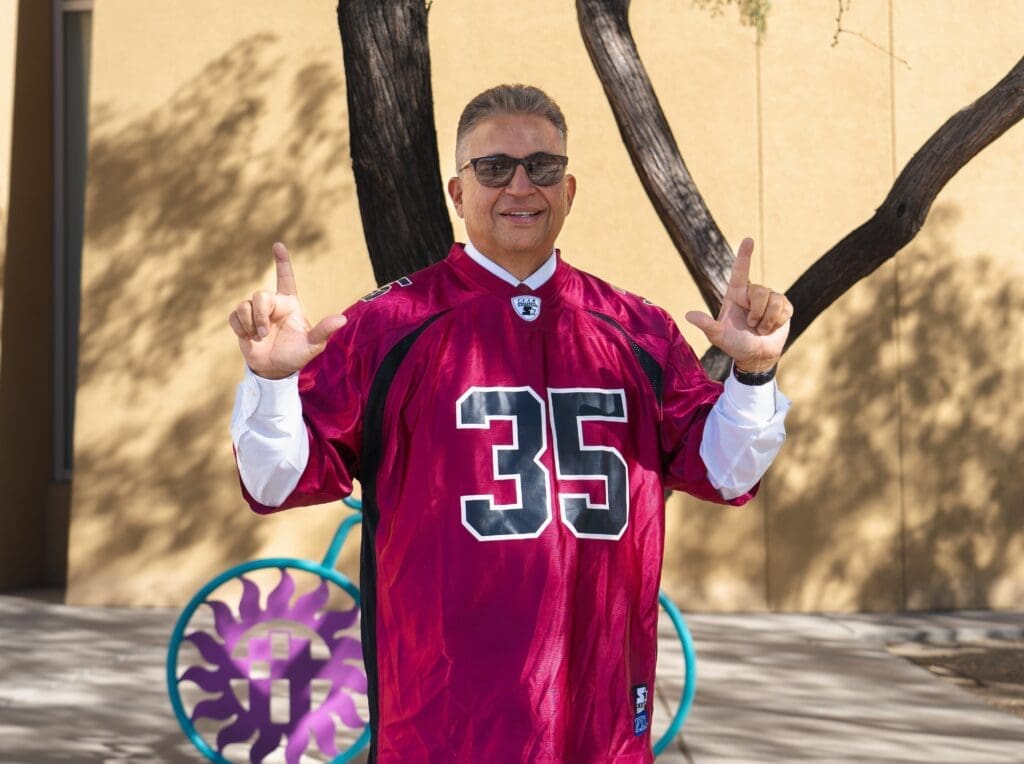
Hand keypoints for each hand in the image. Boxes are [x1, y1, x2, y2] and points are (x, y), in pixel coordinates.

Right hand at [228, 243, 346, 378]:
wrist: (275, 370)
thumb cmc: (296, 355)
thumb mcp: (313, 345)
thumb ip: (324, 330)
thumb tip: (343, 319)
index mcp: (289, 304)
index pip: (285, 278)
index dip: (282, 261)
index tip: (278, 245)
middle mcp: (272, 305)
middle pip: (259, 295)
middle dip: (259, 315)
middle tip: (264, 333)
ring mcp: (255, 313)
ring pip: (243, 305)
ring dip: (250, 324)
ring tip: (258, 337)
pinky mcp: (241, 322)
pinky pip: (234, 316)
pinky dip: (240, 329)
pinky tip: (248, 338)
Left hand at [685, 237, 791, 372]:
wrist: (756, 357)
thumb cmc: (735, 345)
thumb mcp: (719, 337)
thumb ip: (707, 325)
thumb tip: (688, 315)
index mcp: (736, 295)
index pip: (740, 272)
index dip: (744, 255)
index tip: (748, 240)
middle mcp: (752, 294)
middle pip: (760, 291)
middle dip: (757, 313)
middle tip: (752, 326)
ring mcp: (769, 299)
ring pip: (774, 300)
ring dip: (767, 320)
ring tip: (761, 329)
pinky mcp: (784, 307)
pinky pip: (784, 308)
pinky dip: (777, 321)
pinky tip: (772, 328)